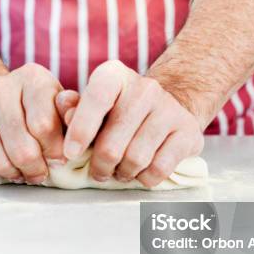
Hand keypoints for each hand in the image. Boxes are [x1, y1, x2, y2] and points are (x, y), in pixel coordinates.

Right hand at [0, 63, 77, 183]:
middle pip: (21, 149)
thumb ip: (72, 113)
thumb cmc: (36, 109)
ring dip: (14, 175)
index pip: (43, 126)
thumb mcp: (60, 107)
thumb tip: (76, 118)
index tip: (59, 160)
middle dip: (35, 170)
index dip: (54, 152)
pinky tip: (0, 168)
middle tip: (40, 173)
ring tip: (21, 171)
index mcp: (32, 78)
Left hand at [61, 60, 203, 186]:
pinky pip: (160, 168)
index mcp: (114, 75)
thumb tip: (64, 110)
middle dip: (100, 166)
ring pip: (136, 159)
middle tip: (98, 172)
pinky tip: (140, 172)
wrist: (168, 108)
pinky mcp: (188, 132)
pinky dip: (145, 178)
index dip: (81, 130)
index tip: (70, 153)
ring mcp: (170, 109)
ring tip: (119, 171)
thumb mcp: (92, 105)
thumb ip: (73, 109)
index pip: (96, 99)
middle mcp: (145, 88)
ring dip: (123, 173)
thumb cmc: (119, 111)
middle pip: (113, 144)